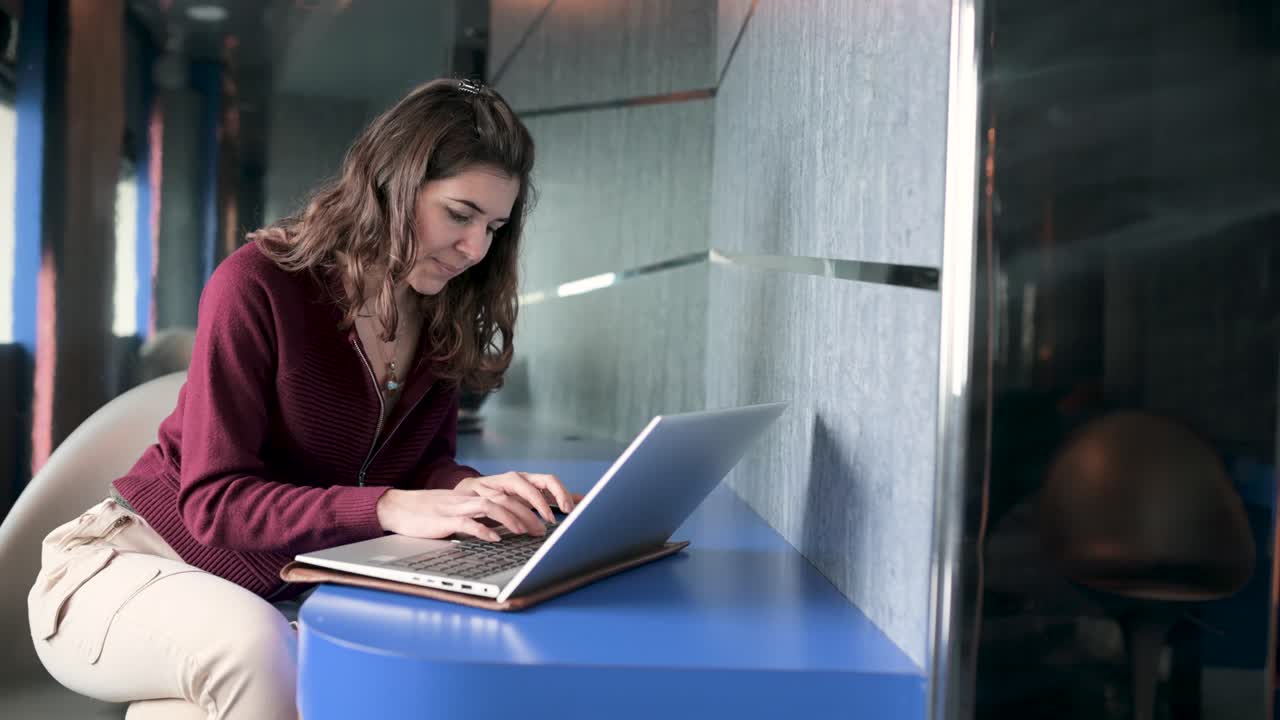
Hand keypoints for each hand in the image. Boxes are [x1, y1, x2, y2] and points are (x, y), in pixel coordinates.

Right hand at [375, 488, 548, 541]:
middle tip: (542, 529)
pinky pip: (466, 522)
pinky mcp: (443, 519)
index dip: (529, 503)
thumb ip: (480, 516)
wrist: (398, 508)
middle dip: (528, 513)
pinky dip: (482, 530)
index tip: (544, 518)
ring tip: (526, 532)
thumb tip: (503, 529)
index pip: (508, 494)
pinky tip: (495, 539)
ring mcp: (456, 507)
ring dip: (511, 519)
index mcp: (474, 495)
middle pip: (505, 498)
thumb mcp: (459, 513)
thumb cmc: (430, 514)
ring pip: (490, 506)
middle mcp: (469, 497)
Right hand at [453, 471, 576, 523]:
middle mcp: (504, 482)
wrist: (447, 500)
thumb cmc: (491, 499)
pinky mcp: (462, 505)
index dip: (559, 493)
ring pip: (502, 500)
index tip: (569, 510)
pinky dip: (486, 528)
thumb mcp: (519, 497)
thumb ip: (546, 498)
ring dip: (516, 517)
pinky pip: (475, 514)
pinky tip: (496, 538)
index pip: (546, 479)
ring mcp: (483, 492)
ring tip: (525, 532)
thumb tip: (582, 498)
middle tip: (548, 523)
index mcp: (521, 480)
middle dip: (539, 504)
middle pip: (525, 486)